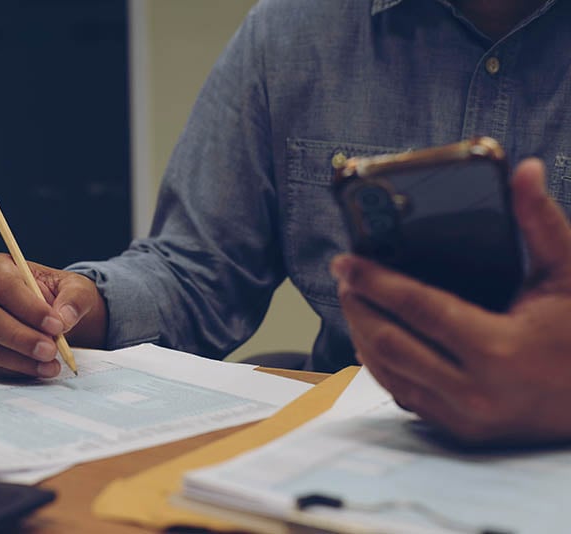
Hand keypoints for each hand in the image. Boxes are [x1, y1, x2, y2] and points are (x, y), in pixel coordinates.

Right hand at [0, 253, 106, 377]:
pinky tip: (38, 369)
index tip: (56, 325)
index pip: (5, 286)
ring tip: (50, 364)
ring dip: (19, 360)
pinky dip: (14, 370)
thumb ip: (74, 299)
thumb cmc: (56, 295)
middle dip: (20, 338)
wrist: (47, 314)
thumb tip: (65, 317)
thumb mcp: (74, 288)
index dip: (29, 308)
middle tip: (50, 351)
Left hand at [331, 159, 570, 444]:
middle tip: (345, 279)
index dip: (374, 281)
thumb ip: (540, 221)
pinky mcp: (460, 431)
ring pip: (388, 372)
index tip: (345, 262)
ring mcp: (465, 416)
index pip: (416, 307)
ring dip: (361, 335)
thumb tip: (522, 169)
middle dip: (358, 306)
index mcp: (498, 347)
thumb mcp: (568, 273)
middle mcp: (474, 389)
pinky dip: (381, 365)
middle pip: (389, 342)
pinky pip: (403, 394)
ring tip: (354, 302)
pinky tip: (372, 340)